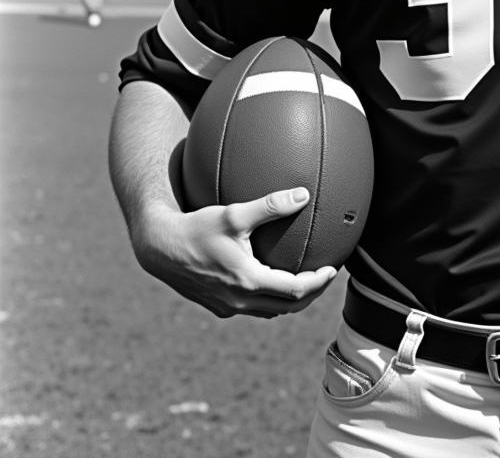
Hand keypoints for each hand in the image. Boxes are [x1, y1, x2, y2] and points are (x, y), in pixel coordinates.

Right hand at [133, 186, 337, 318]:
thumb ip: (271, 205)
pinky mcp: (218, 306)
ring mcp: (227, 307)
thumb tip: (303, 194)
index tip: (333, 269)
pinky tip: (273, 281)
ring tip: (305, 280)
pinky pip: (253, 308)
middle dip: (311, 294)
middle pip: (288, 307)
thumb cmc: (197, 227)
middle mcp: (239, 300)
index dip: (319, 282)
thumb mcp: (235, 213)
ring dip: (291, 300)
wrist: (160, 249)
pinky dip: (270, 300)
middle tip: (325, 276)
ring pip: (270, 311)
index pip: (296, 290)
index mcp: (248, 281)